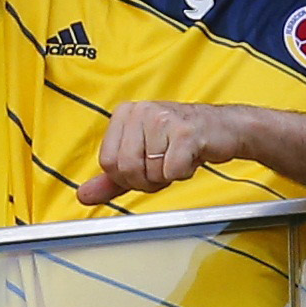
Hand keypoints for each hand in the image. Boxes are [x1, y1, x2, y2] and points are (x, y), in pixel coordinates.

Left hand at [76, 101, 244, 205]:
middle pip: (126, 169)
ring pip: (150, 173)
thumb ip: (111, 178)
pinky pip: (172, 172)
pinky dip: (183, 173)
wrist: (222, 129)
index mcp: (124, 114)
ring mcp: (163, 118)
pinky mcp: (185, 132)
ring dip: (167, 176)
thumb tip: (83, 195)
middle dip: (147, 179)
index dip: (128, 175)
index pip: (108, 162)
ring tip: (178, 158)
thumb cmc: (181, 140)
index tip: (146, 165)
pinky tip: (190, 157)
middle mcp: (141, 111)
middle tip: (164, 164)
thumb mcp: (142, 157)